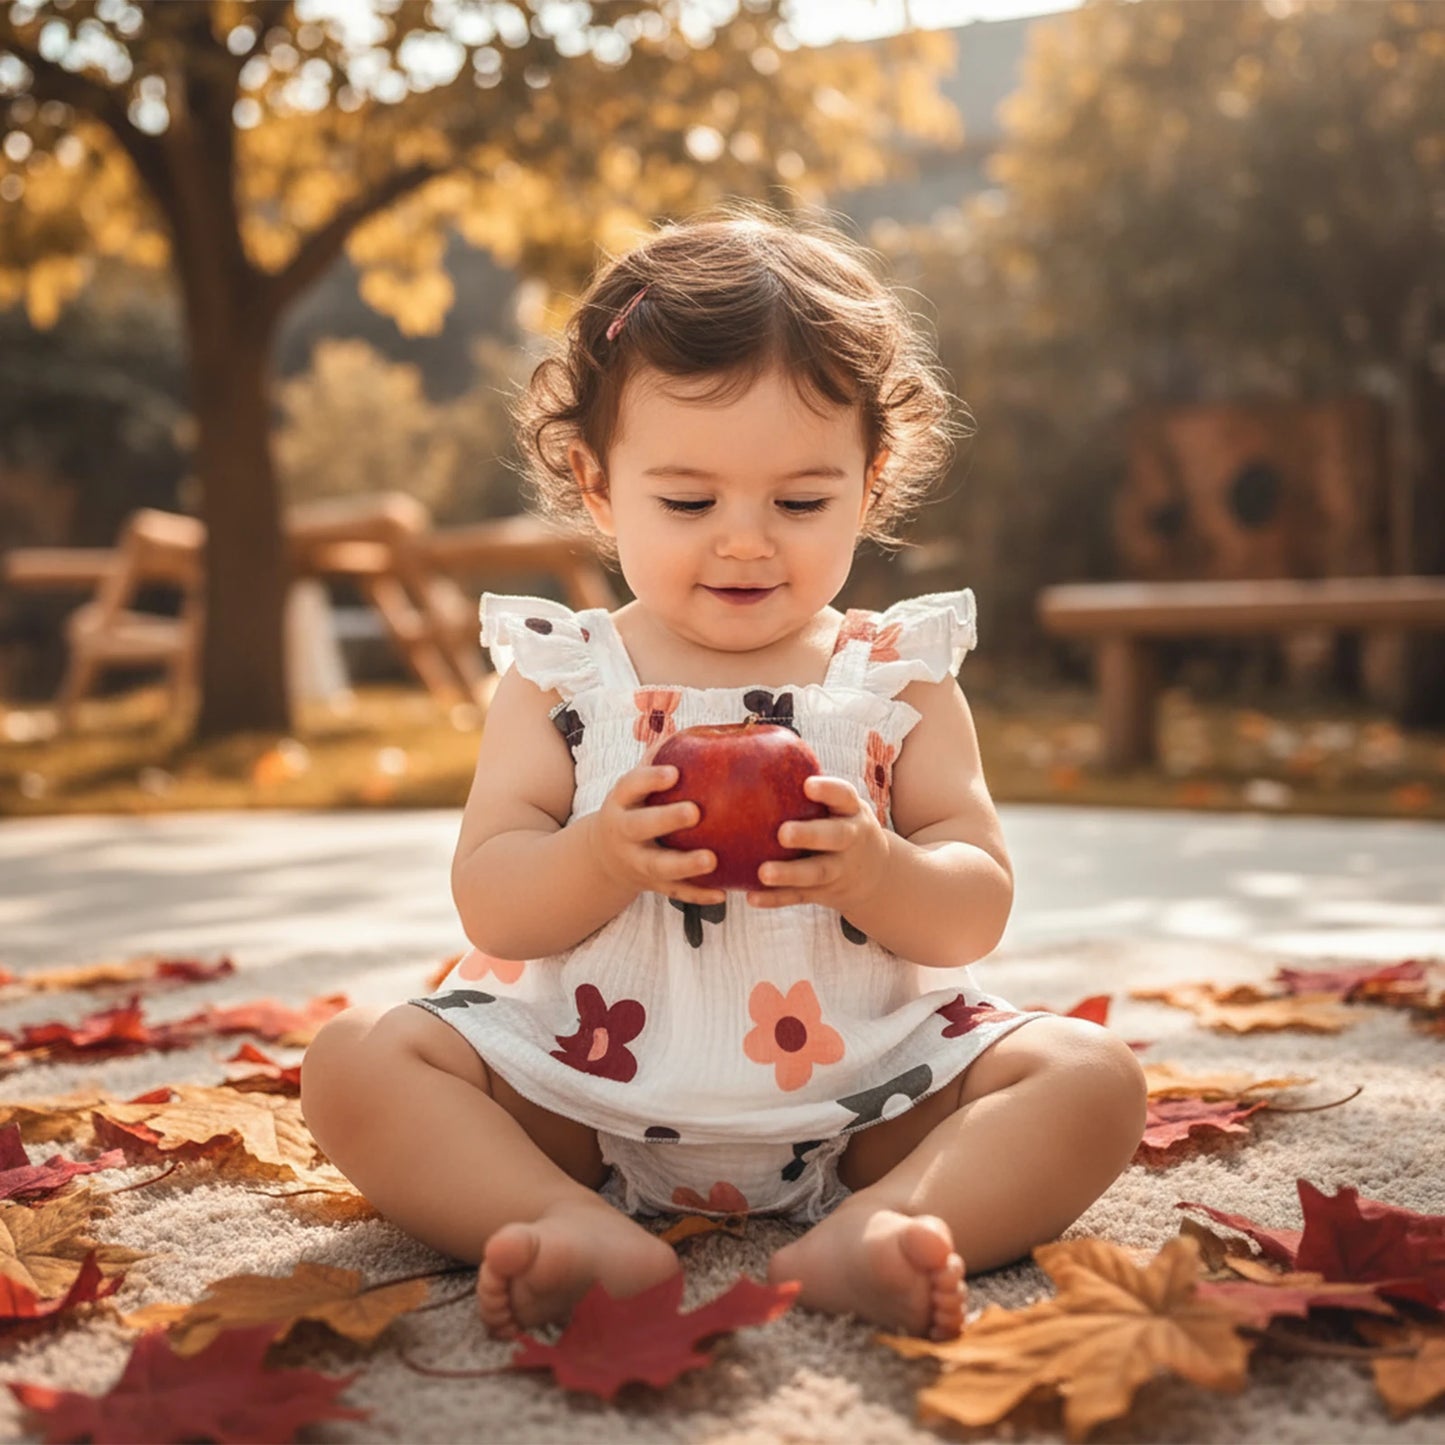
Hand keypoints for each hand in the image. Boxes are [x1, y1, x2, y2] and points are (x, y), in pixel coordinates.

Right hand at [586, 762, 727, 906]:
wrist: (606, 855)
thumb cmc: (637, 806)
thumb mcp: (637, 784)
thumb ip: (662, 757)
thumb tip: (701, 725)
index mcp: (621, 802)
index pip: (630, 786)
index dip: (649, 779)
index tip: (673, 773)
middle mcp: (624, 832)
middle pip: (640, 826)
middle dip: (665, 820)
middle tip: (695, 812)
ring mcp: (636, 861)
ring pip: (657, 866)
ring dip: (684, 865)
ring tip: (711, 860)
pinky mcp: (652, 885)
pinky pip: (675, 893)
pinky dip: (698, 895)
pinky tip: (723, 892)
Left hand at [746, 775, 888, 912]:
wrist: (875, 875)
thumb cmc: (841, 824)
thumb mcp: (840, 806)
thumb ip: (812, 787)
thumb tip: (757, 743)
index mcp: (851, 812)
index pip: (845, 796)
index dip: (829, 791)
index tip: (808, 785)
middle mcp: (850, 841)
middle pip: (836, 838)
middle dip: (810, 835)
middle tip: (783, 833)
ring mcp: (839, 870)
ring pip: (817, 873)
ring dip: (790, 874)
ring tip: (764, 872)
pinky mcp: (824, 892)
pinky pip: (799, 897)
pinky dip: (776, 899)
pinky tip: (751, 897)